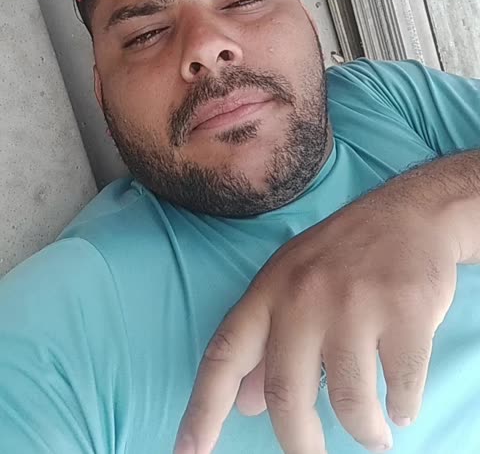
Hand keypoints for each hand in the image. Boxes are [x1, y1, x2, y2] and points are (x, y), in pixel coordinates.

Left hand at [175, 181, 458, 453]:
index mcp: (270, 290)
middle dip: (302, 445)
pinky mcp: (405, 310)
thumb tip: (244, 404)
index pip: (225, 356)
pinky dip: (402, 408)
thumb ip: (267, 342)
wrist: (411, 214)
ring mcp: (356, 302)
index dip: (202, 411)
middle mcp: (304, 296)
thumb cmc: (345, 254)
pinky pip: (401, 387)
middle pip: (287, 396)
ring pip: (349, 402)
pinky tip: (402, 402)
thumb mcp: (293, 283)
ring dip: (364, 432)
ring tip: (374, 434)